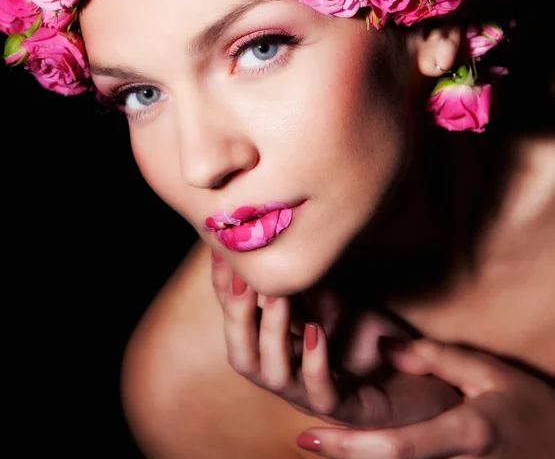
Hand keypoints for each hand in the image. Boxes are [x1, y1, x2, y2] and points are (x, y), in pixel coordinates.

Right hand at [211, 251, 460, 427]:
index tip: (223, 250)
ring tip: (278, 296)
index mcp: (276, 346)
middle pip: (241, 353)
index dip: (226, 287)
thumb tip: (275, 241)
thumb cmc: (363, 335)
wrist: (413, 374)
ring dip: (271, 334)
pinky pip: (321, 393)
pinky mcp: (346, 408)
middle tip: (242, 277)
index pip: (238, 317)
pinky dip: (315, 363)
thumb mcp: (329, 298)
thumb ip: (300, 282)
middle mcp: (285, 372)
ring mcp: (310, 394)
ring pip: (273, 375)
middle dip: (236, 315)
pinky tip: (316, 331)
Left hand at [296, 338, 554, 457]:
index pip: (398, 446)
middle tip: (306, 438)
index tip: (310, 436)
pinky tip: (360, 444)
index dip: (350, 444)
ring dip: (359, 456)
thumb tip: (383, 347)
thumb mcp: (488, 372)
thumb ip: (435, 359)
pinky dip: (380, 456)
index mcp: (465, 433)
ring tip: (325, 437)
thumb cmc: (530, 405)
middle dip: (345, 454)